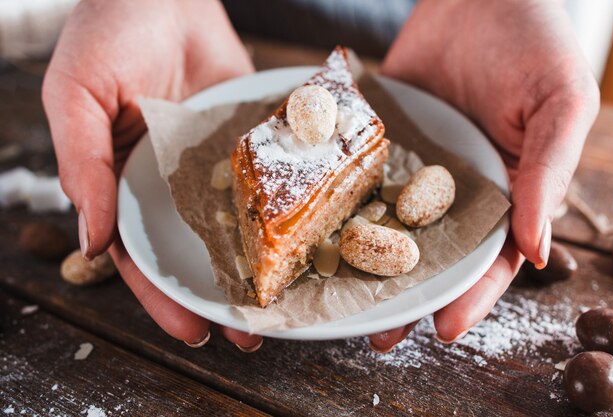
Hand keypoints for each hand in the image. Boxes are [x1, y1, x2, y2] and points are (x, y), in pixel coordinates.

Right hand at [43, 0, 261, 349]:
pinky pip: (268, 178)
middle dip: (220, 294)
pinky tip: (307, 235)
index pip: (143, 256)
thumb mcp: (76, 97)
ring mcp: (213, 165)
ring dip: (258, 264)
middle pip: (196, 252)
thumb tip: (93, 242)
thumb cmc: (106, 34)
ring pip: (236, 225)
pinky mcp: (249, 140)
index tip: (194, 331)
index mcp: (124, 185)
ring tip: (286, 303)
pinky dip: (284, 209)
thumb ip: (83, 166)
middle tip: (251, 335)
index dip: (164, 297)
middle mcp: (171, 184)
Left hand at [369, 0, 598, 350]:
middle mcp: (458, 189)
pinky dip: (340, 204)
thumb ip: (548, 173)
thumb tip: (537, 250)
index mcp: (507, 192)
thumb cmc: (536, 43)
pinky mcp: (380, 142)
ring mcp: (415, 169)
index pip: (490, 258)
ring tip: (338, 296)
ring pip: (389, 226)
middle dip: (408, 295)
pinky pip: (359, 177)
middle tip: (378, 332)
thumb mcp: (559, 104)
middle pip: (432, 255)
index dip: (469, 296)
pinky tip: (316, 230)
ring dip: (366, 263)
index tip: (442, 328)